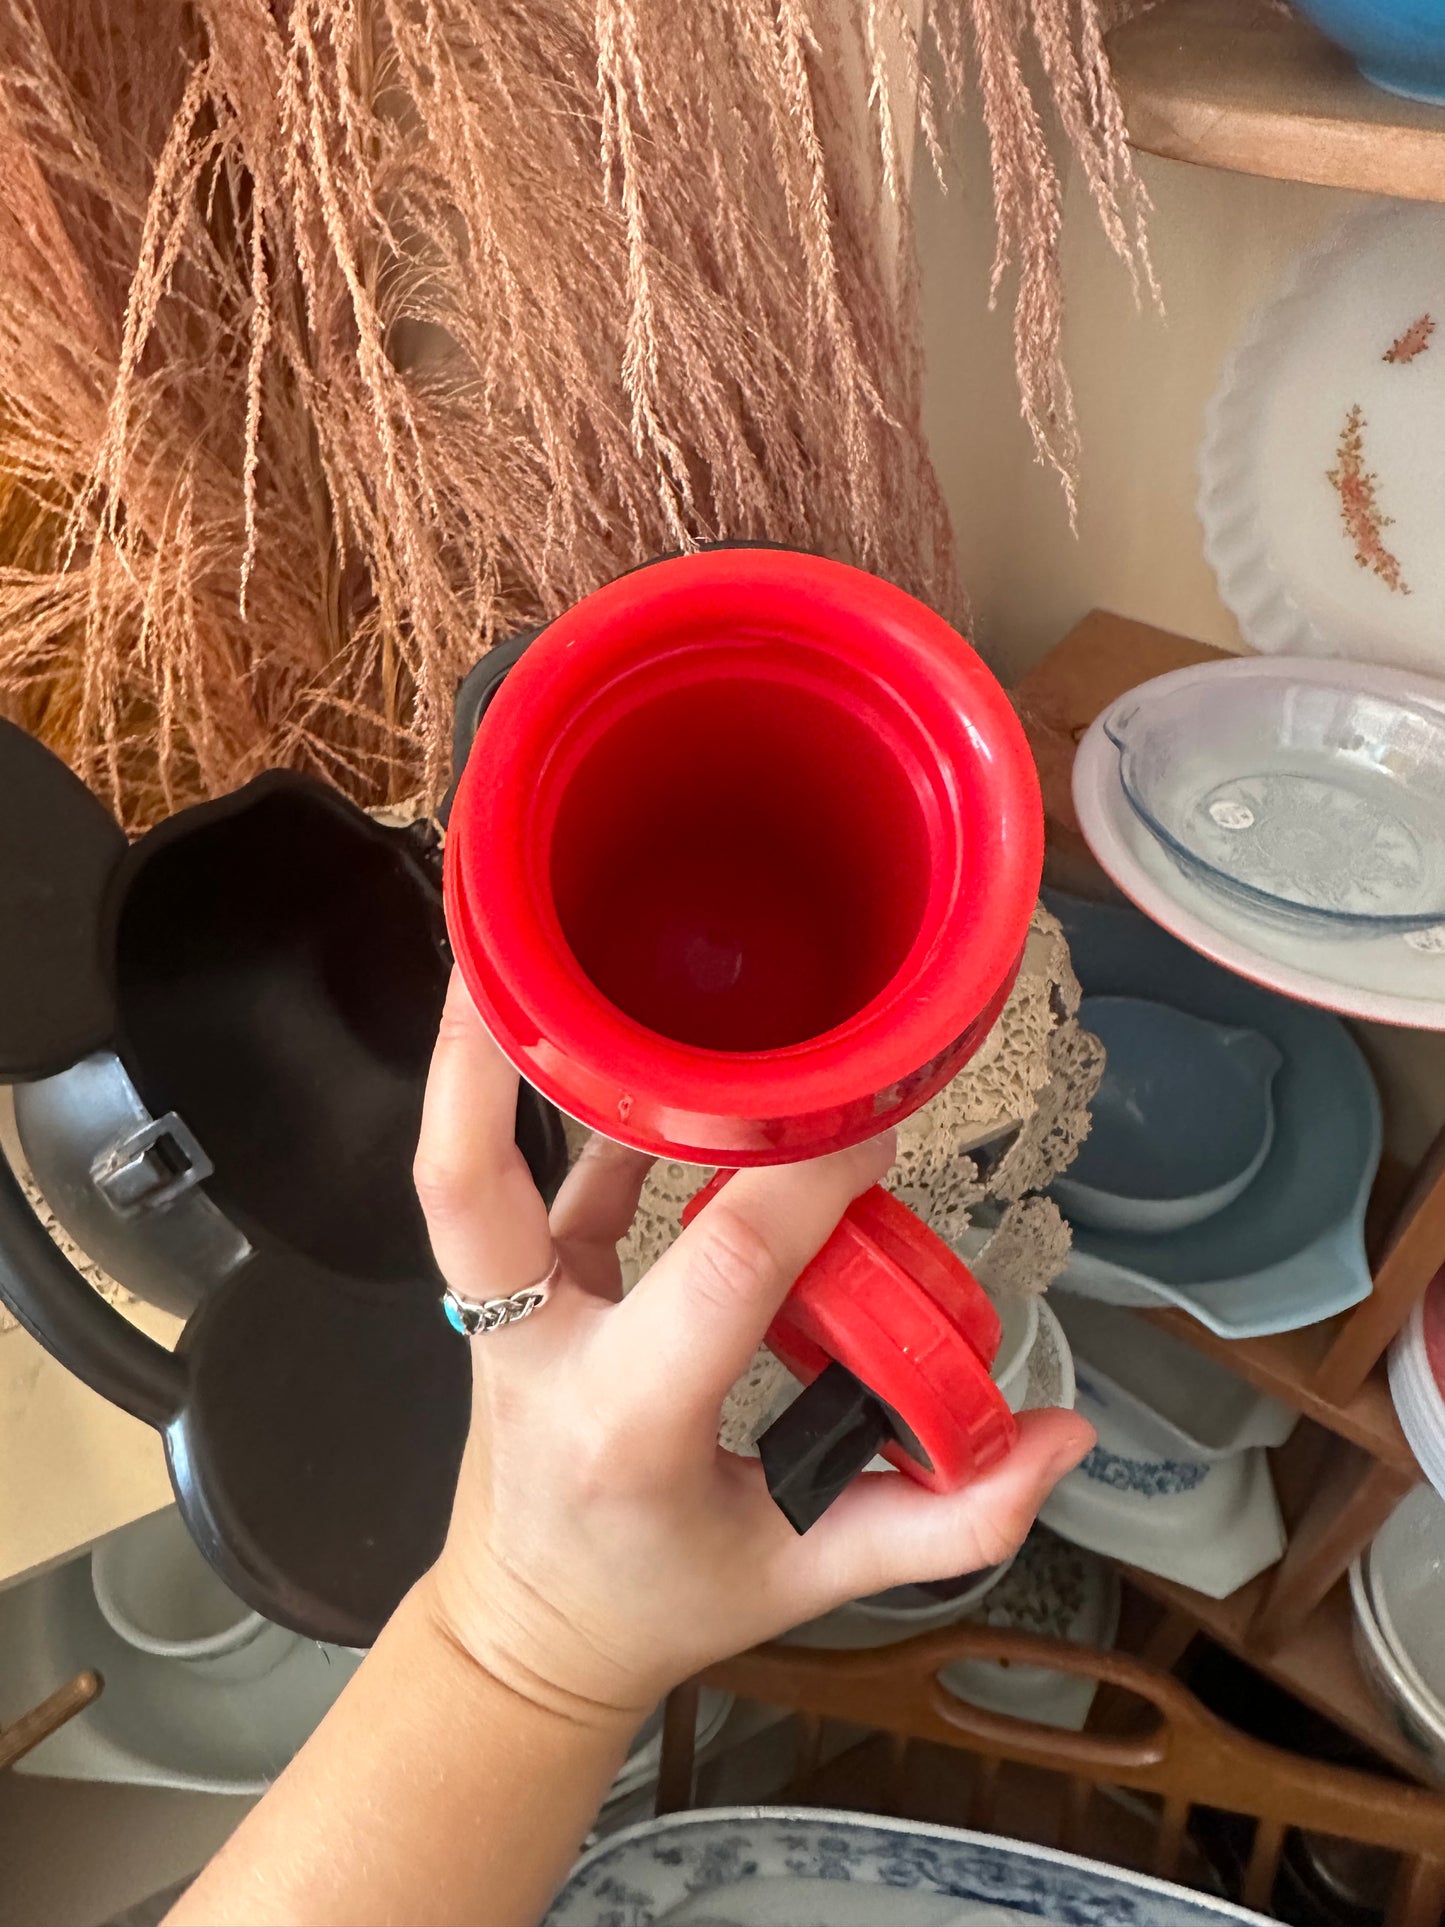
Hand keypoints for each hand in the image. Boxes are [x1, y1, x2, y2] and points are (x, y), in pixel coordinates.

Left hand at [414, 971, 1093, 1724]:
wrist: (529, 1634)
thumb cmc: (663, 1601)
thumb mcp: (808, 1579)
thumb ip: (944, 1520)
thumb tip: (1060, 1434)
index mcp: (629, 1423)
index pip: (720, 1265)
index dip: (807, 1178)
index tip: (880, 1120)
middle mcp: (542, 1351)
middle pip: (470, 1187)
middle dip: (480, 1060)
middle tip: (526, 941)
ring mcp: (506, 1313)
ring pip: (460, 1169)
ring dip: (477, 1051)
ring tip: (521, 930)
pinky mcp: (508, 1285)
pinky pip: (519, 1171)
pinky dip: (554, 1092)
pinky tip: (607, 1020)